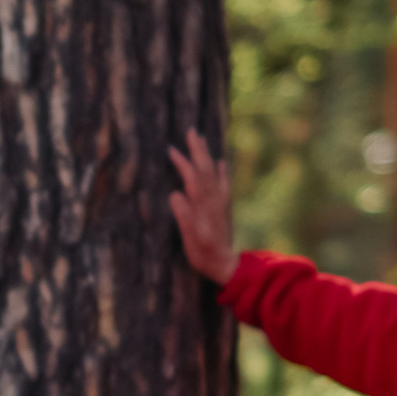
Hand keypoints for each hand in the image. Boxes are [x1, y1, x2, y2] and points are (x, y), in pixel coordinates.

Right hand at [164, 131, 239, 285]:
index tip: (171, 149)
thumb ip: (184, 216)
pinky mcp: (224, 207)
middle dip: (197, 150)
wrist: (225, 264)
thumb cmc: (203, 254)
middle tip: (191, 131)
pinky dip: (222, 171)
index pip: (192, 178)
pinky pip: (223, 183)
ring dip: (207, 155)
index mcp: (203, 206)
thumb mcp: (190, 239)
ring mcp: (220, 202)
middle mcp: (214, 200)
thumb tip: (174, 194)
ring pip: (213, 172)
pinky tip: (221, 161)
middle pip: (205, 169)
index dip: (182, 163)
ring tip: (201, 139)